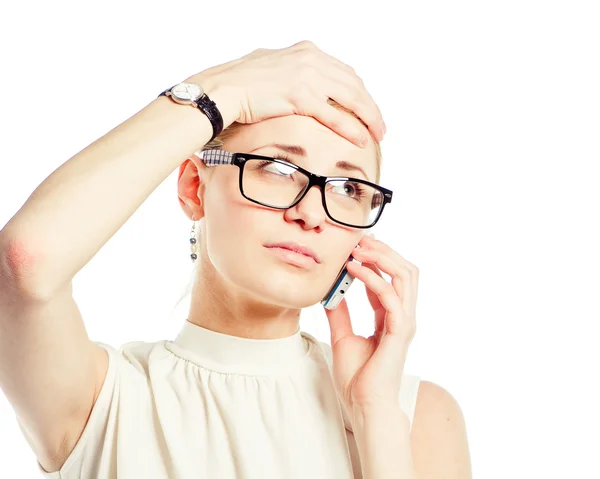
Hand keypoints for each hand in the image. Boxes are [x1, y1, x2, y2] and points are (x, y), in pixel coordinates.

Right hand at [187, 40, 385, 146]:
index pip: (344, 73)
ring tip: (377, 134)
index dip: (360, 94)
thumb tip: (299, 85)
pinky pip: (333, 115)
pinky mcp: (300, 95)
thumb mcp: (272, 69)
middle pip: (353, 84)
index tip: (367, 109)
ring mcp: (306, 75)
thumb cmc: (239, 85)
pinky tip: (360, 139)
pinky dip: (350, 128)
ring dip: (368, 118)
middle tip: (379, 126)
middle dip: (370, 107)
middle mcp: (310, 58)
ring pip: (350, 98)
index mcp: (306, 51)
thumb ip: (291, 74)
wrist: (219, 91)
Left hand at [323, 235, 417, 416]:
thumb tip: (327, 292)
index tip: (356, 243)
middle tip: (360, 238)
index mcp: (390, 317)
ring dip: (382, 257)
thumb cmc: (357, 378)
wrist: (364, 405)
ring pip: (406, 276)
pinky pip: (391, 296)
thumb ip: (339, 312)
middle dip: (384, 250)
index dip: (376, 258)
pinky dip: (373, 278)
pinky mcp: (399, 331)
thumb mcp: (342, 336)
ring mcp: (404, 322)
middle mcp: (402, 316)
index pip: (389, 278)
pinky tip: (353, 269)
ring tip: (358, 248)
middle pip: (405, 270)